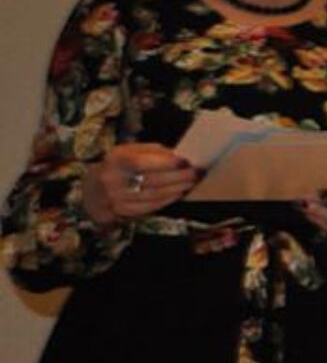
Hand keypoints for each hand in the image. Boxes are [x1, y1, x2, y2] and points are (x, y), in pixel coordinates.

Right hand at [81, 143, 201, 224]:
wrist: (93, 189)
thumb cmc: (120, 165)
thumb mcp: (131, 151)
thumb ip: (154, 152)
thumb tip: (179, 158)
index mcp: (116, 159)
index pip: (141, 162)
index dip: (165, 163)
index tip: (186, 161)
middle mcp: (113, 180)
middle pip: (151, 180)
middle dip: (178, 177)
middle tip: (196, 173)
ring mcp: (116, 198)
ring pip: (153, 195)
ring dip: (176, 189)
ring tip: (191, 182)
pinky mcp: (122, 211)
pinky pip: (149, 207)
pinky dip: (167, 200)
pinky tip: (178, 193)